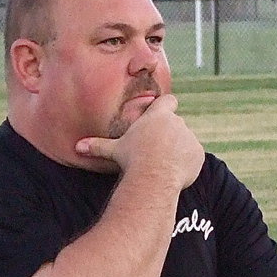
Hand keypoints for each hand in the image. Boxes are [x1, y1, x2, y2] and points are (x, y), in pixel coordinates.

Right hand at [75, 93, 203, 187]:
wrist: (154, 176)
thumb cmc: (133, 159)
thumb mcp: (115, 151)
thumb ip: (99, 146)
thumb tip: (77, 147)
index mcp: (158, 116)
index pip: (168, 101)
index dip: (167, 106)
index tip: (163, 114)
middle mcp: (177, 122)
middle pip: (176, 124)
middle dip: (170, 135)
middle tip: (157, 150)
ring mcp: (190, 137)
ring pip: (185, 142)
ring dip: (179, 150)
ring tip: (164, 165)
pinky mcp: (199, 154)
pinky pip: (194, 157)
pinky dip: (188, 163)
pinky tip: (174, 173)